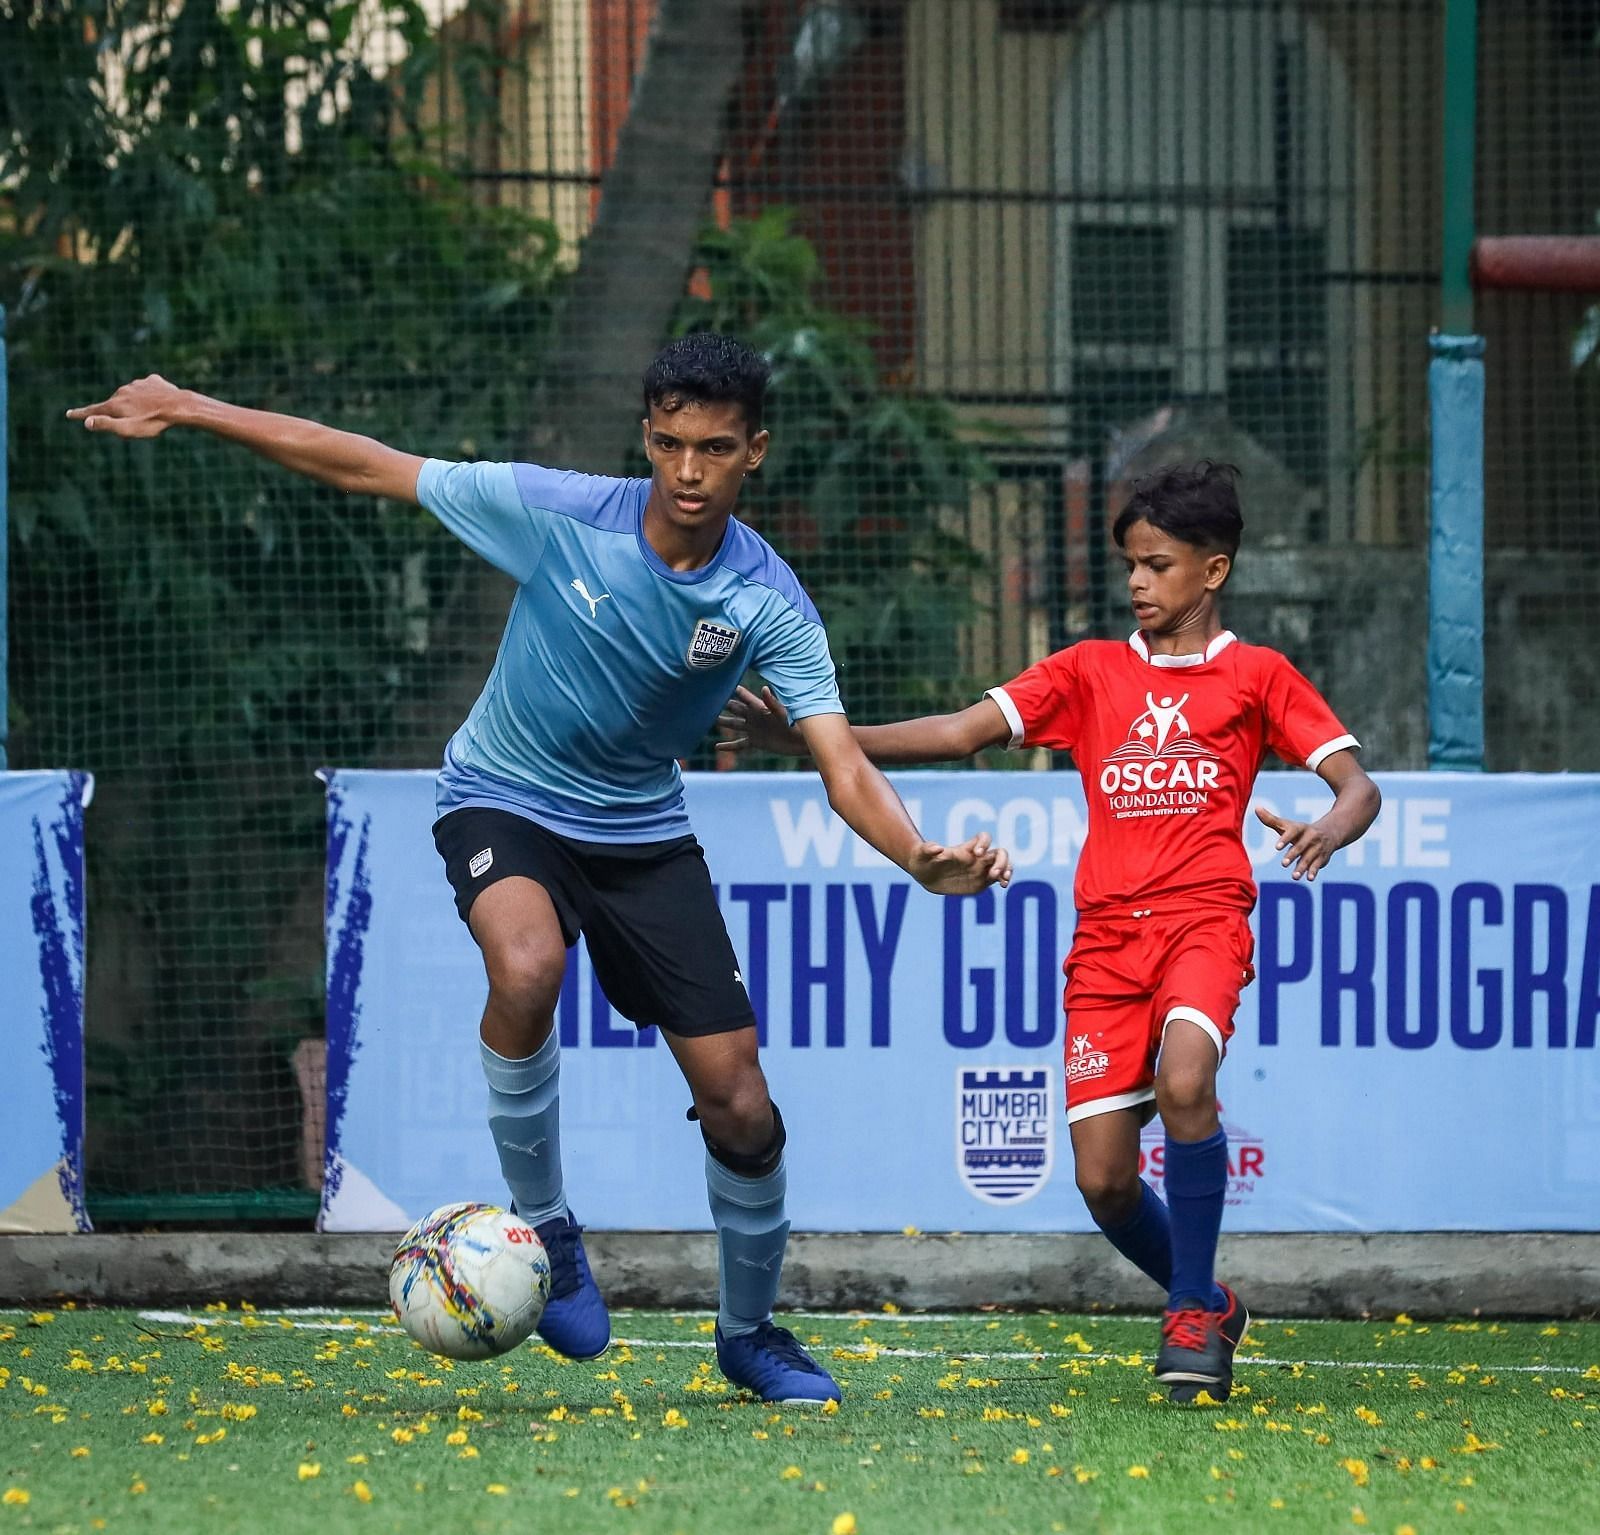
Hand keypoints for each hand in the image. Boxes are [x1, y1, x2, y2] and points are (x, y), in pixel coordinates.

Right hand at [67, 375, 187, 438]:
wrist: (179, 406)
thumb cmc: (154, 422)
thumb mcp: (129, 430)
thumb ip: (107, 425)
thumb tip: (86, 422)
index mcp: (115, 405)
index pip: (93, 411)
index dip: (81, 414)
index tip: (69, 414)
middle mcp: (122, 391)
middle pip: (116, 405)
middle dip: (123, 414)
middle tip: (141, 423)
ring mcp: (137, 384)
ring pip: (132, 396)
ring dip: (138, 404)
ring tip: (153, 414)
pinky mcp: (152, 380)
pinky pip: (147, 389)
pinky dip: (150, 395)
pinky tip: (160, 401)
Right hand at [716, 684, 807, 756]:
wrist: (803, 741)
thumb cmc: (796, 723)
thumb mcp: (783, 713)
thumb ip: (772, 702)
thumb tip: (764, 688)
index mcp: (760, 707)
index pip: (743, 696)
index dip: (732, 690)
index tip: (719, 682)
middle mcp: (755, 717)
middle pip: (734, 709)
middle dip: (722, 704)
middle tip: (707, 699)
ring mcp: (754, 729)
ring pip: (734, 725)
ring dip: (723, 722)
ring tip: (708, 720)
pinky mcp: (756, 742)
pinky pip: (739, 744)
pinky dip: (728, 746)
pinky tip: (717, 747)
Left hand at [907, 832, 1011, 894]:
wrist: (925, 875)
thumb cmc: (922, 860)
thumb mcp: (921, 854)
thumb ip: (928, 849)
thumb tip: (938, 848)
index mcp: (965, 849)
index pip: (983, 838)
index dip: (984, 843)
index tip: (977, 853)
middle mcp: (977, 858)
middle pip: (999, 852)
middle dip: (1001, 861)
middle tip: (993, 873)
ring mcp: (980, 869)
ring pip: (1002, 864)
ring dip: (1006, 870)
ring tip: (1003, 881)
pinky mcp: (981, 881)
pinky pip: (998, 878)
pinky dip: (1004, 879)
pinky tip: (1003, 885)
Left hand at [1255, 805, 1339, 880]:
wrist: (1329, 832)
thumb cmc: (1300, 831)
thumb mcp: (1287, 825)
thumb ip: (1271, 819)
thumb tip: (1256, 808)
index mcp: (1300, 828)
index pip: (1293, 832)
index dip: (1285, 839)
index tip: (1277, 847)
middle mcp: (1311, 837)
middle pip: (1301, 846)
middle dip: (1292, 855)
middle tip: (1283, 864)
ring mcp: (1317, 847)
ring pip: (1309, 858)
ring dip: (1302, 867)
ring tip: (1294, 877)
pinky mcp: (1322, 857)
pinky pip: (1318, 865)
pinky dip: (1314, 871)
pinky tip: (1309, 878)